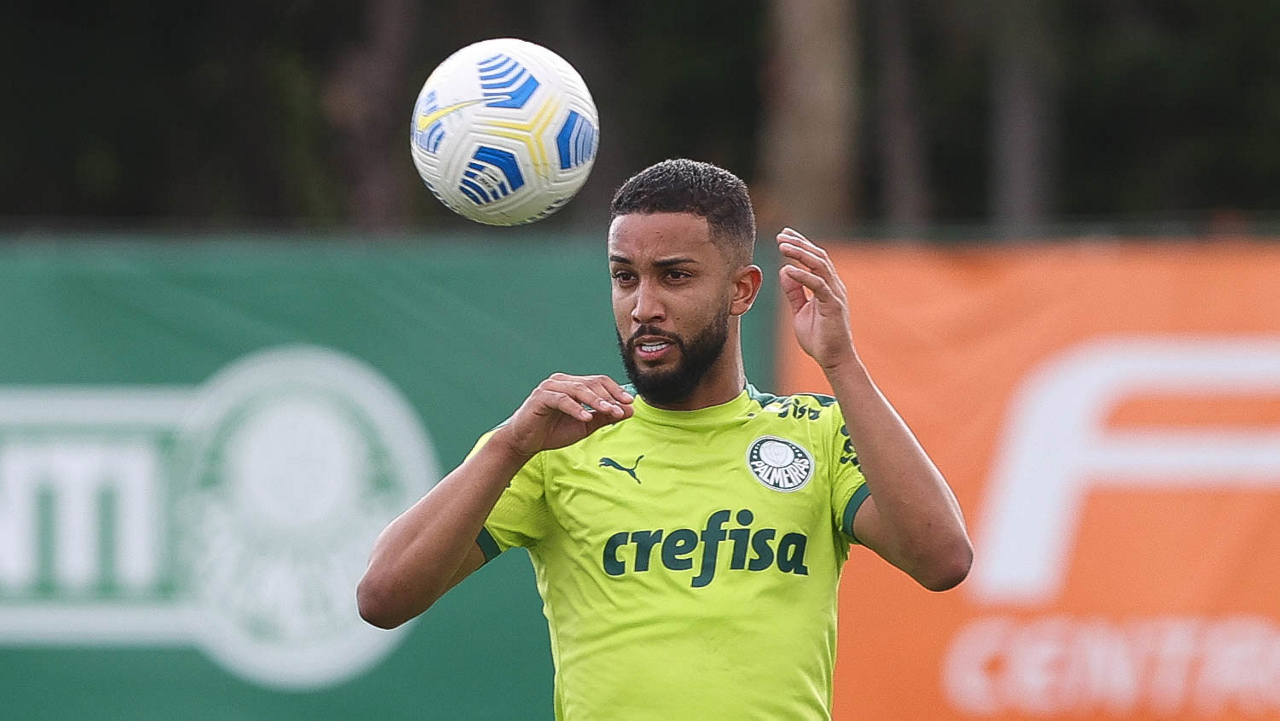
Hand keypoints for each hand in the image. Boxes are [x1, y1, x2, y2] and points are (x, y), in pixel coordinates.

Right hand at [492, 373, 633, 458]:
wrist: (525, 442)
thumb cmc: (553, 432)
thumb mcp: (585, 426)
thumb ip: (604, 417)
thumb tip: (629, 410)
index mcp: (572, 384)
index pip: (598, 381)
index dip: (615, 390)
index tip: (630, 402)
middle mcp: (562, 381)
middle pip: (591, 383)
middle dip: (609, 397)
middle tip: (621, 410)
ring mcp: (550, 387)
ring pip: (579, 389)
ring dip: (596, 401)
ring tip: (609, 411)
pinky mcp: (540, 397)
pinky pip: (562, 399)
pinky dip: (575, 408)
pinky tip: (586, 417)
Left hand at [777, 228, 857, 371]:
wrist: (834, 359)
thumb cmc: (819, 337)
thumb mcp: (800, 311)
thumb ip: (794, 292)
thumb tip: (784, 271)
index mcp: (827, 286)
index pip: (815, 258)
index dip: (801, 244)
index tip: (784, 234)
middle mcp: (834, 286)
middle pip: (818, 256)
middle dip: (799, 243)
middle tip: (781, 235)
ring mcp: (835, 294)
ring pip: (820, 265)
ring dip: (800, 253)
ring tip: (782, 246)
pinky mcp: (834, 305)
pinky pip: (818, 285)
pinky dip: (803, 276)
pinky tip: (789, 269)